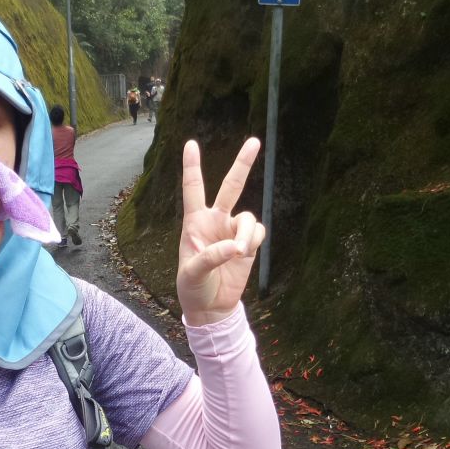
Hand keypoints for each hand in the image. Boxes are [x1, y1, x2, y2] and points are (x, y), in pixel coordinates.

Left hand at [175, 138, 265, 325]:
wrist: (211, 307)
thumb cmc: (193, 287)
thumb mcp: (192, 273)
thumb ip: (211, 257)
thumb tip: (235, 247)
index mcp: (194, 222)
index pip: (193, 189)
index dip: (192, 167)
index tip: (191, 144)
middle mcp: (216, 221)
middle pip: (231, 187)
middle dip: (243, 164)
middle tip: (255, 141)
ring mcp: (233, 231)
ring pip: (248, 217)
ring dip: (246, 233)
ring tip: (239, 253)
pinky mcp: (248, 245)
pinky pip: (258, 233)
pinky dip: (253, 241)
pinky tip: (245, 254)